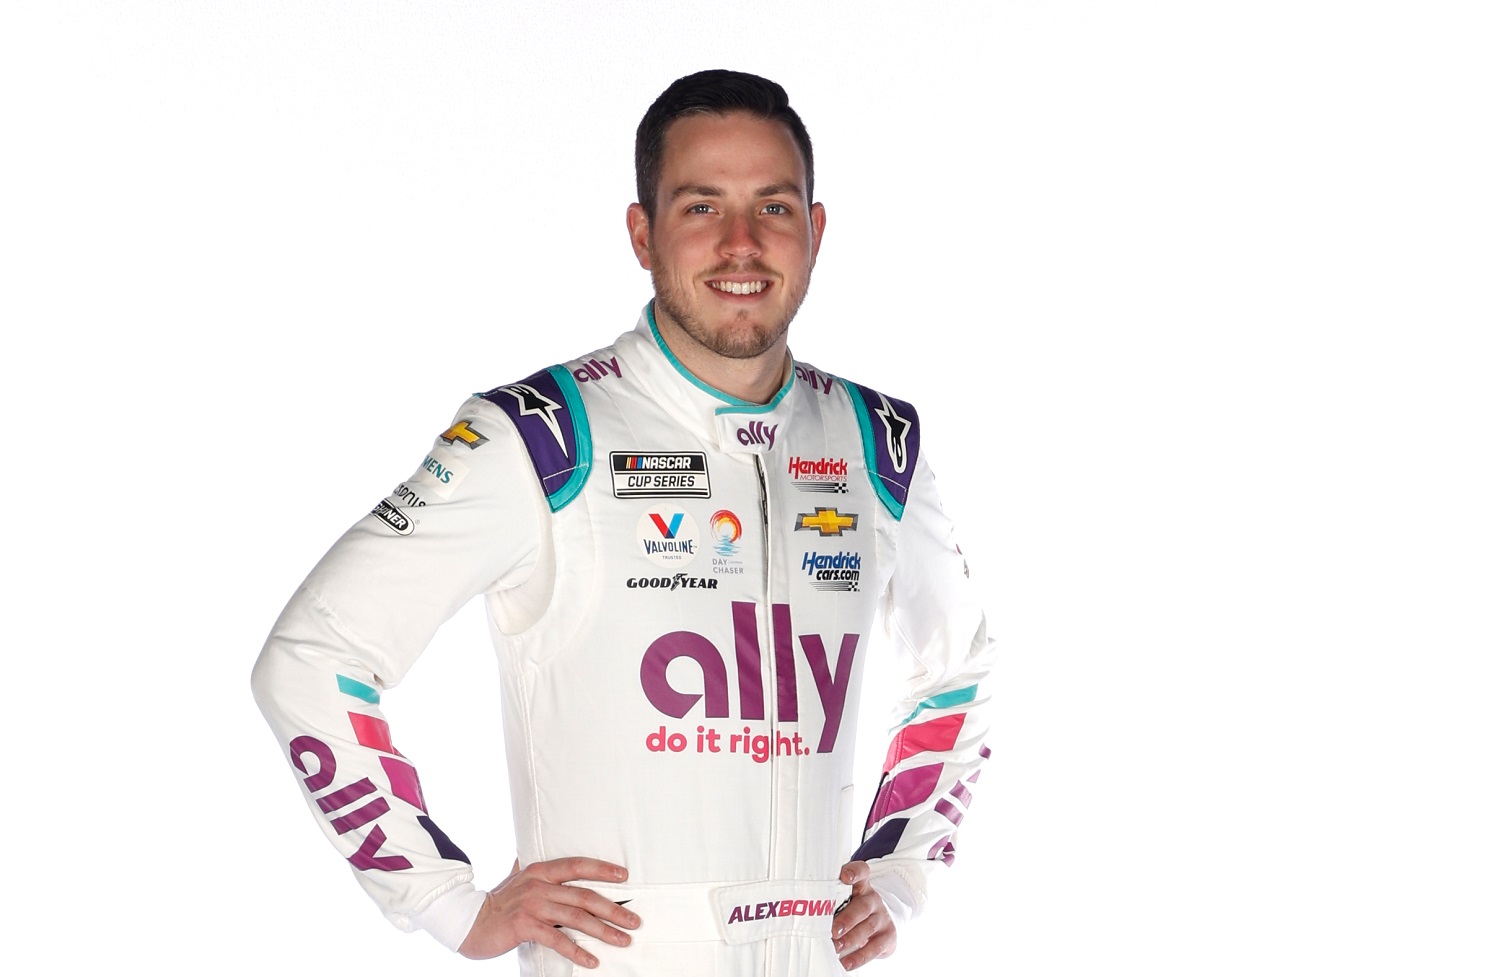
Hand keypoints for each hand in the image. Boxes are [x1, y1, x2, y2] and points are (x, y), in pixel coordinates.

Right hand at [458, 857, 640, 968]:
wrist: (468, 921)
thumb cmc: (497, 902)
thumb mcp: (515, 879)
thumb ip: (527, 868)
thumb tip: (527, 853)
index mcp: (540, 871)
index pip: (577, 865)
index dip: (602, 869)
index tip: (624, 876)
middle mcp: (539, 885)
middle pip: (584, 896)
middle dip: (613, 909)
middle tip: (634, 921)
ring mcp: (532, 905)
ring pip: (576, 918)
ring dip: (603, 931)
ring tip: (622, 940)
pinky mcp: (525, 926)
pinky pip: (557, 939)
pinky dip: (577, 951)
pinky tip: (592, 960)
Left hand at [830, 860, 896, 969]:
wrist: (880, 923)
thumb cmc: (852, 910)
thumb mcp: (844, 900)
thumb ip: (830, 901)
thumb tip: (803, 914)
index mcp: (861, 886)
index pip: (862, 872)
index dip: (854, 872)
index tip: (844, 877)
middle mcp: (873, 899)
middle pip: (863, 906)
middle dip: (847, 919)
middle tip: (832, 931)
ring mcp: (882, 917)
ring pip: (868, 927)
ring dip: (850, 939)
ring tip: (836, 947)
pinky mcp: (888, 936)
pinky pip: (875, 947)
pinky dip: (860, 957)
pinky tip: (847, 962)